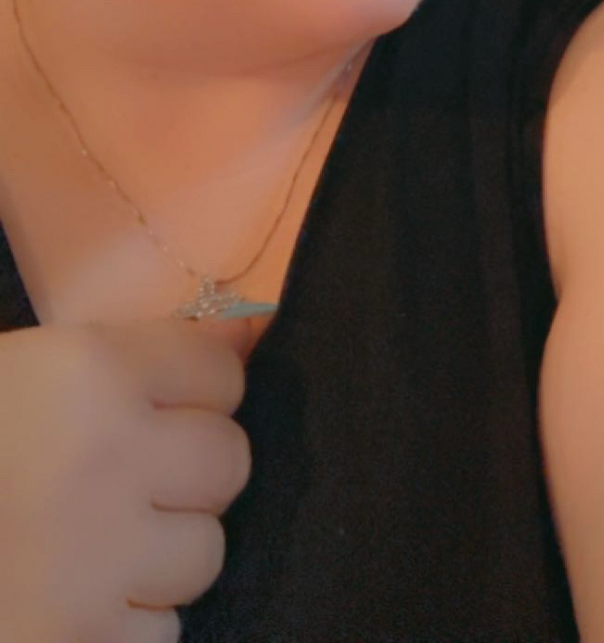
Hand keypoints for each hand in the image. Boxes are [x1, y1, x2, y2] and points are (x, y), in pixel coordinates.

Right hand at [0, 312, 258, 641]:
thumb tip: (247, 324)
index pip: (220, 369)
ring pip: (205, 551)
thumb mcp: (24, 370)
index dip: (196, 388)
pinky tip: (79, 604)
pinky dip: (131, 624)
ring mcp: (101, 564)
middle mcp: (111, 462)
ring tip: (99, 545)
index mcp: (89, 375)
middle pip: (228, 460)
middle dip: (190, 470)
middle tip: (135, 479)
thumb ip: (129, 354)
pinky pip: (163, 633)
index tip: (167, 403)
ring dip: (163, 552)